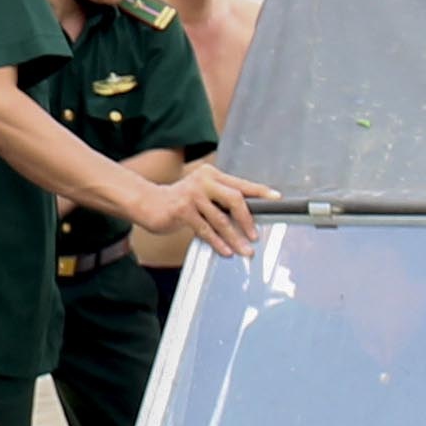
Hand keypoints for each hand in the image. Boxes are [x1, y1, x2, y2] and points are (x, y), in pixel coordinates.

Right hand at [128, 160, 273, 259]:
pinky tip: (226, 251)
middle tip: (255, 235)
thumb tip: (248, 217)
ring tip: (245, 250)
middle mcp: (203, 181)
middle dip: (247, 219)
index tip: (277, 199)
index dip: (260, 191)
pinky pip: (205, 230)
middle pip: (234, 199)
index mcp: (212, 174)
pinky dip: (218, 242)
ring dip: (235, 238)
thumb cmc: (180, 201)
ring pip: (220, 219)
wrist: (149, 203)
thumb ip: (221, 199)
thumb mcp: (202, 194)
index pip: (241, 183)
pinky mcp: (182, 210)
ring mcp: (192, 195)